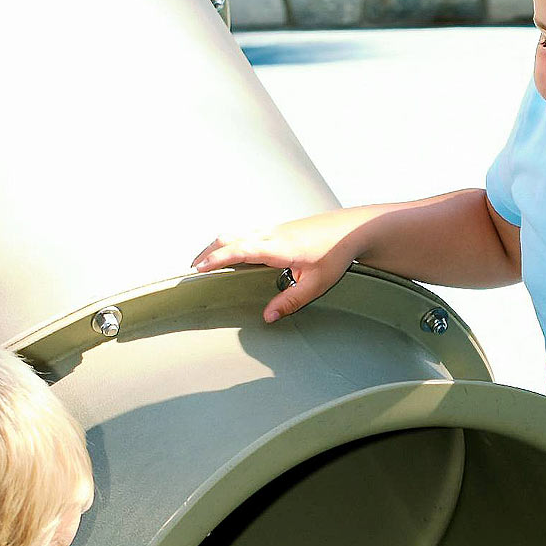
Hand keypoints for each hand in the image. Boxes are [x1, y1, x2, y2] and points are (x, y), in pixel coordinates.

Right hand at [192, 212, 362, 322]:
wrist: (352, 229)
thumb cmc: (336, 254)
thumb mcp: (317, 284)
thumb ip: (291, 301)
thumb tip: (268, 316)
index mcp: (278, 247)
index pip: (240, 250)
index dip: (217, 258)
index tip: (199, 268)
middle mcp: (271, 234)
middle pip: (229, 238)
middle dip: (208, 252)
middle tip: (193, 270)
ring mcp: (273, 229)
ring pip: (236, 234)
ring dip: (218, 247)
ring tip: (206, 264)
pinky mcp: (277, 229)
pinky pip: (246, 234)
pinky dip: (231, 243)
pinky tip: (231, 256)